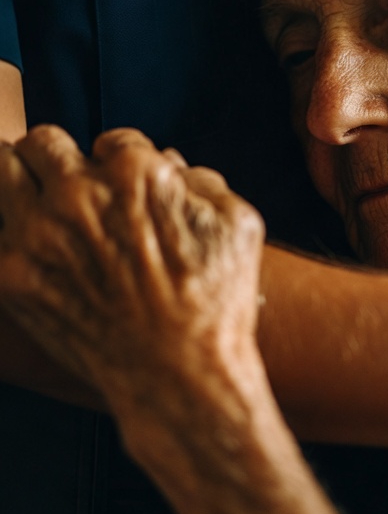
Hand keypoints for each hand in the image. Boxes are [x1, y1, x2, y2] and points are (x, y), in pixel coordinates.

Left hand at [0, 125, 264, 410]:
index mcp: (138, 172)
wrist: (178, 374)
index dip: (122, 161)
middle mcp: (81, 192)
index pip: (112, 139)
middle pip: (44, 141)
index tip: (123, 186)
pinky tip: (30, 246)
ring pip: (0, 167)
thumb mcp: (238, 223)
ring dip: (16, 176)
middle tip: (69, 183)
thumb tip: (169, 162)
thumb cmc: (217, 298)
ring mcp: (39, 233)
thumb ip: (202, 180)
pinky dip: (9, 232)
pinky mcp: (12, 275)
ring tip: (29, 195)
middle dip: (59, 158)